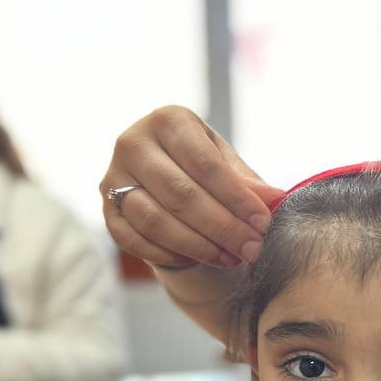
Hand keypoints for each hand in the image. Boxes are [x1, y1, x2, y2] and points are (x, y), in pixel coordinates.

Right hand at [100, 106, 282, 268]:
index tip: (263, 223)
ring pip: (155, 221)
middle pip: (180, 195)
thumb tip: (274, 199)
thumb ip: (247, 181)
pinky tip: (199, 259)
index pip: (205, 165)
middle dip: (222, 227)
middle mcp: (133, 143)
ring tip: (231, 257)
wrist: (162, 171)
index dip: (236, 198)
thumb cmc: (201, 162)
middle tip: (252, 248)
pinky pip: (135, 241)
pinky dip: (169, 254)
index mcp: (168, 121)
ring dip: (198, 245)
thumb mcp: (226, 161)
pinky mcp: (106, 210)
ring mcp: (112, 178)